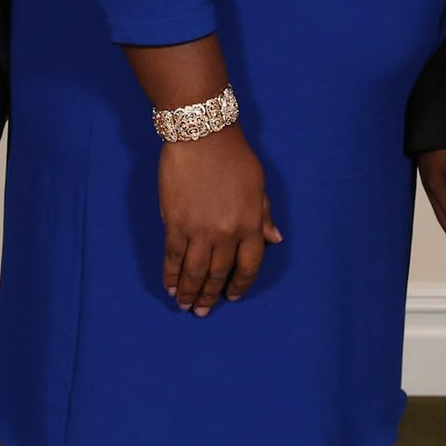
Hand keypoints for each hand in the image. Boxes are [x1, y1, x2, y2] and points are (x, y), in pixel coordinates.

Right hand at [158, 126, 280, 316]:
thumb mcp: (257, 184)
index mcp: (250, 224)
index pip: (249, 266)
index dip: (240, 284)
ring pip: (194, 271)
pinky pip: (173, 257)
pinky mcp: (176, 223)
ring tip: (184, 305)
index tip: (232, 295)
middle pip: (218, 274)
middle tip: (202, 311)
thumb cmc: (233, 155)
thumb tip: (275, 239)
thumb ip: (263, 215)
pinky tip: (170, 286)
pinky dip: (171, 274)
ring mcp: (199, 230)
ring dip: (189, 292)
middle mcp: (227, 233)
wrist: (202, 135)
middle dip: (210, 296)